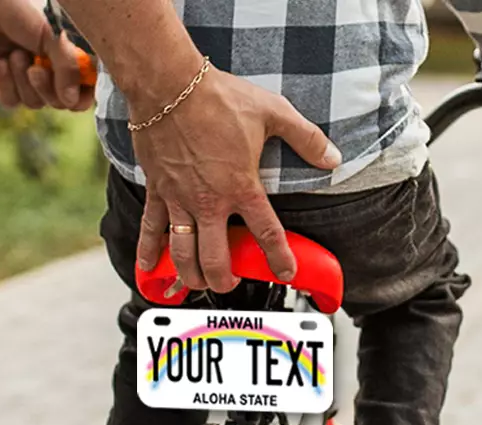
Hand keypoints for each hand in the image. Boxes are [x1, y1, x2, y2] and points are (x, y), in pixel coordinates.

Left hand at [0, 0, 91, 110]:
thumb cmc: (26, 13)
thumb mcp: (54, 38)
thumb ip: (68, 69)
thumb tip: (70, 101)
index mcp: (71, 61)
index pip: (85, 94)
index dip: (79, 99)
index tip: (69, 93)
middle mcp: (53, 73)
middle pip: (59, 104)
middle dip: (44, 89)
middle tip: (34, 69)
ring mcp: (30, 80)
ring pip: (34, 103)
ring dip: (22, 81)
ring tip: (14, 55)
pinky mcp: (7, 82)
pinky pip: (11, 101)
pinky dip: (5, 85)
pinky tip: (0, 63)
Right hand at [134, 66, 341, 293]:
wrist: (170, 85)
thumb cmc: (218, 97)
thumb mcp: (273, 112)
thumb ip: (307, 138)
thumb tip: (332, 157)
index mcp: (241, 187)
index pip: (266, 234)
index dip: (278, 259)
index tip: (284, 273)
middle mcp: (210, 202)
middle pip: (216, 259)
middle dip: (224, 279)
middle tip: (230, 282)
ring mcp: (180, 200)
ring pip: (183, 253)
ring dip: (191, 275)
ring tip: (199, 283)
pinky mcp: (158, 191)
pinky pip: (151, 229)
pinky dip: (149, 251)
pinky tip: (148, 267)